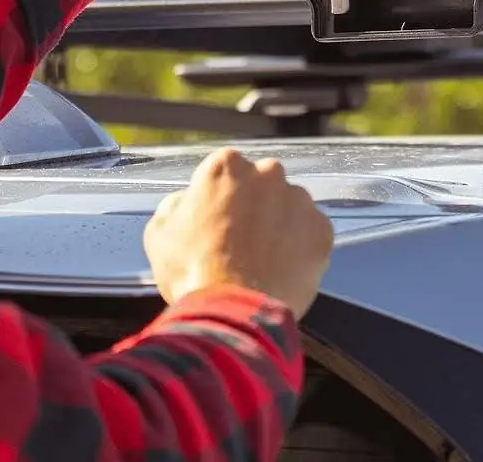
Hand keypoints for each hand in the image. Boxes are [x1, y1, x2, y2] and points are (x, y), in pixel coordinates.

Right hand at [143, 147, 333, 319]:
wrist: (234, 315)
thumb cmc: (192, 272)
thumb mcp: (160, 232)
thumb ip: (176, 205)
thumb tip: (188, 201)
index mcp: (226, 166)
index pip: (225, 171)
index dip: (218, 197)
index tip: (215, 220)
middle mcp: (267, 173)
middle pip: (261, 183)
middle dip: (254, 204)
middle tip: (242, 239)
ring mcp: (299, 201)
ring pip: (290, 205)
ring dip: (280, 223)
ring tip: (265, 259)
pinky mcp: (322, 230)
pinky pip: (312, 232)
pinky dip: (302, 247)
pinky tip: (283, 269)